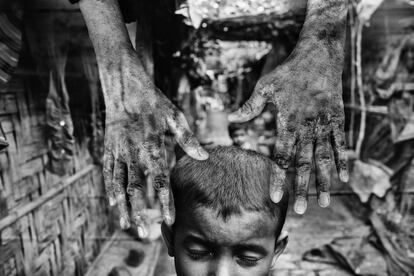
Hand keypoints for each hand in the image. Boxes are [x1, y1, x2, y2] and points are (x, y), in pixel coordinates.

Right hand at [103, 50, 207, 237]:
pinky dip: (110, 189)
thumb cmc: (153, 101)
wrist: (124, 86)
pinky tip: (113, 204)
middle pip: (137, 188)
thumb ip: (187, 138)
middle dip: (141, 212)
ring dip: (123, 207)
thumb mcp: (174, 115)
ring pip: (120, 184)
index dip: (165, 200)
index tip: (170, 220)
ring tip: (127, 226)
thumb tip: (204, 155)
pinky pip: (108, 173)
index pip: (161, 179)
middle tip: (144, 233)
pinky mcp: (108, 149)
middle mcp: (134, 152)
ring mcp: (118, 151)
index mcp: (152, 145)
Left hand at [229, 41, 348, 213]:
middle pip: (304, 163)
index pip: (282, 156)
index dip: (279, 178)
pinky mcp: (337, 118)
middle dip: (303, 189)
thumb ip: (250, 106)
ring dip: (324, 181)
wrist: (319, 54)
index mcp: (289, 121)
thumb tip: (230, 118)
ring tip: (325, 202)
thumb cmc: (289, 71)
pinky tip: (343, 178)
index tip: (276, 198)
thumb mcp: (265, 86)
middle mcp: (308, 126)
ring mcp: (325, 123)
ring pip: (324, 158)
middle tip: (302, 211)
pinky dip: (342, 160)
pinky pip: (340, 143)